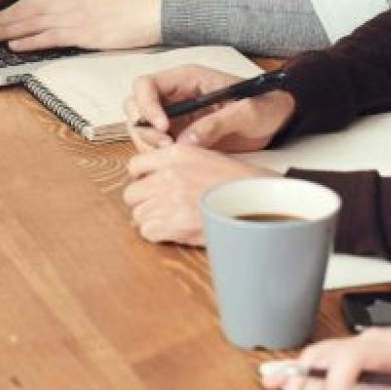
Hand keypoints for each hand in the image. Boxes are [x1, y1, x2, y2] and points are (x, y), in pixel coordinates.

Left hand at [0, 0, 161, 52]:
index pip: (24, 4)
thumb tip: (43, 32)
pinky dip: (29, 41)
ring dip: (2, 31)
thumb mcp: (88, 12)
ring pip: (29, 23)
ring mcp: (71, 18)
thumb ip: (65, 19)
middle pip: (20, 12)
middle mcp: (63, 4)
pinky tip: (14, 46)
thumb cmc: (120, 15)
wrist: (145, 12)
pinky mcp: (81, 32)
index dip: (0, 13)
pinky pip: (50, 36)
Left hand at [121, 143, 272, 244]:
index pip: (135, 166)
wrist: (259, 202)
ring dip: (152, 221)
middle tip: (160, 209)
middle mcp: (169, 174)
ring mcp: (170, 198)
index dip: (140, 180)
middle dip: (143, 203)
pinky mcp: (174, 222)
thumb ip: (176, 164)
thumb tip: (152, 177)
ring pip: (138, 215)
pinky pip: (148, 232)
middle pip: (131, 193)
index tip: (148, 188)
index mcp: (177, 154)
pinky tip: (176, 231)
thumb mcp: (205, 158)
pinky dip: (159, 235)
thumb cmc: (238, 183)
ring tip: (173, 221)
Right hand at [124, 64, 295, 149]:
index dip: (146, 105)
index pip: (146, 85)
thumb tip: (187, 141)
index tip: (163, 127)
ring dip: (149, 145)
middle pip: (135, 107)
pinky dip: (159, 156)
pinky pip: (156, 145)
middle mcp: (175, 96)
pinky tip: (178, 162)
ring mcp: (175, 117)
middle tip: (167, 146)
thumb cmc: (265, 105)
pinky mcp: (180, 135)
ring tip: (174, 156)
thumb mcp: (247, 112)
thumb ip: (217, 123)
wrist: (279, 118)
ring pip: (141, 128)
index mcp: (187, 79)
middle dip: (144, 129)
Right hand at [280, 325, 390, 389]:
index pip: (352, 357)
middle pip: (326, 358)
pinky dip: (298, 369)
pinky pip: (321, 356)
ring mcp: (359, 343)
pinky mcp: (355, 350)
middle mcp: (370, 340)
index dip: (337, 383)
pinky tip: (279, 380)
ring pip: (317, 356)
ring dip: (299, 383)